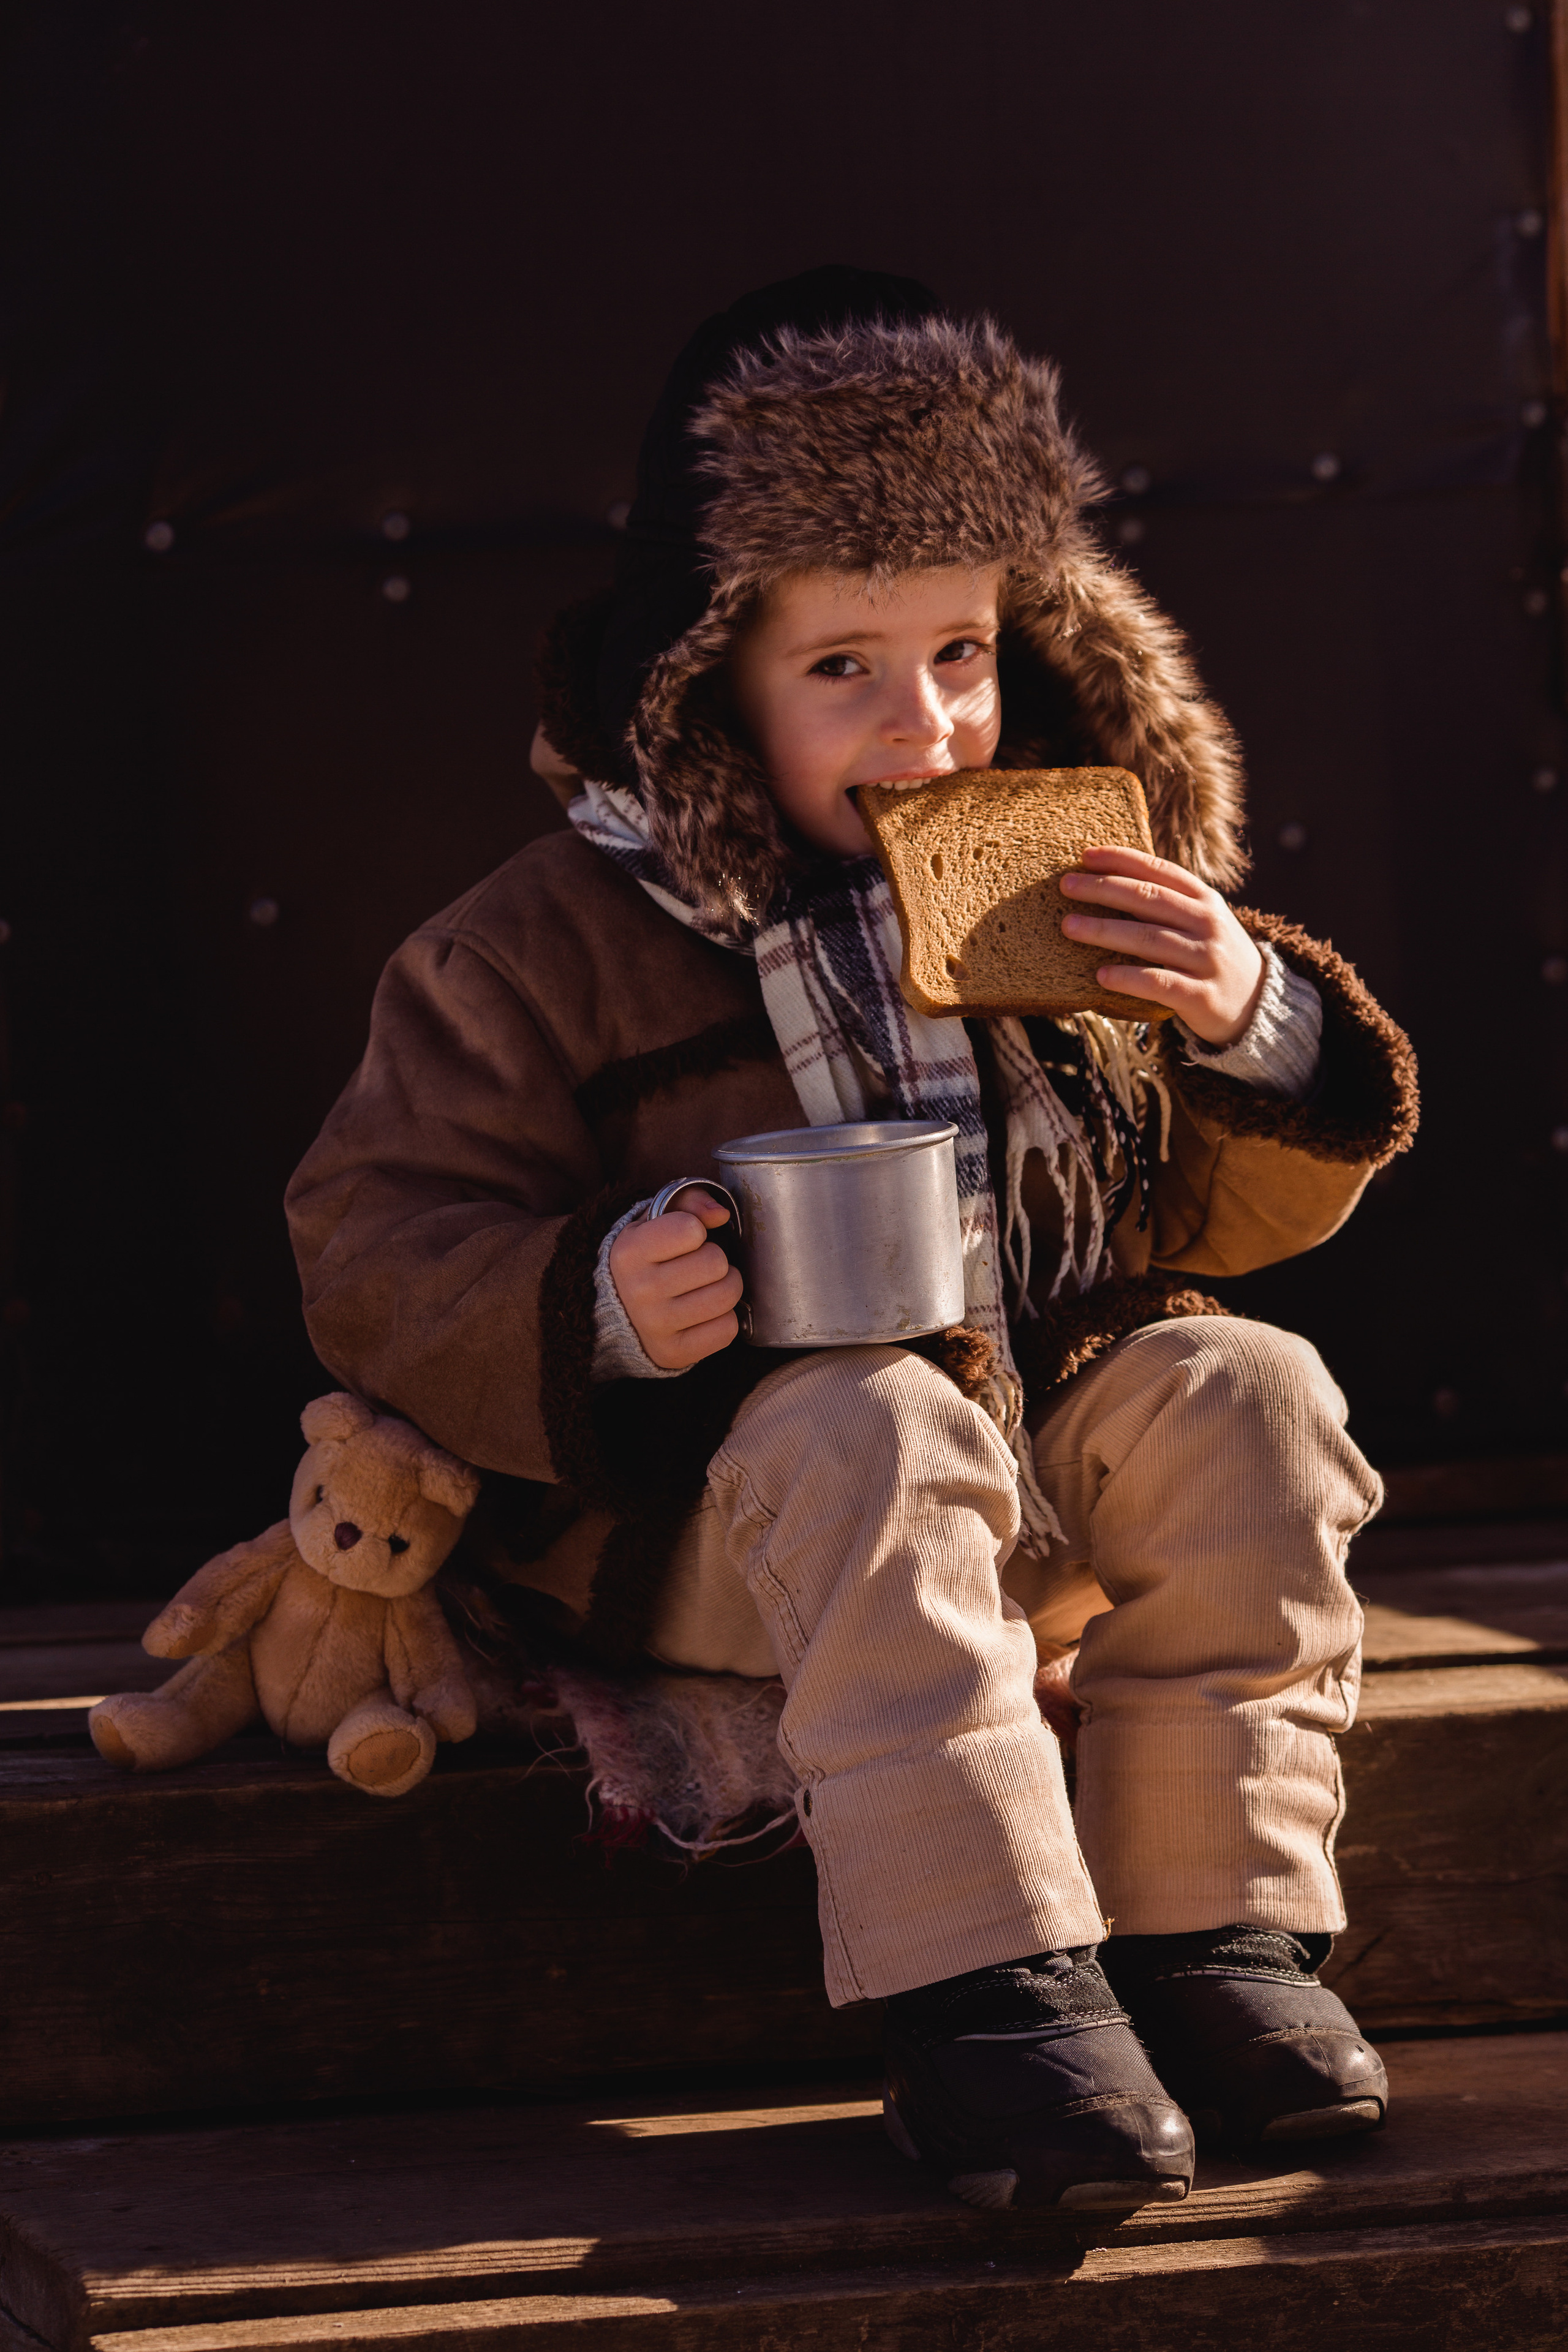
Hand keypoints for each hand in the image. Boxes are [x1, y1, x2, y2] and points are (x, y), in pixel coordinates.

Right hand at [609, 1187, 742, 1368]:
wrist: (619, 1311)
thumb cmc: (648, 1258)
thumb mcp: (656, 1220)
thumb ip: (690, 1201)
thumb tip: (721, 1214)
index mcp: (629, 1252)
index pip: (692, 1229)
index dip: (695, 1231)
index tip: (682, 1241)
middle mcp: (638, 1291)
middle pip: (716, 1263)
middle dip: (716, 1260)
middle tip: (699, 1267)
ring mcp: (655, 1326)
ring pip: (727, 1296)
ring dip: (726, 1287)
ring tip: (706, 1286)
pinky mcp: (673, 1353)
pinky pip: (727, 1330)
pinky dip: (724, 1318)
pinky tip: (704, 1313)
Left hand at [1058, 844, 1264, 1044]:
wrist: (1258, 1005)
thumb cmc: (1212, 957)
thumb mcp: (1202, 922)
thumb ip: (1167, 903)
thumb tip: (1108, 880)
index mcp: (1205, 900)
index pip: (1160, 871)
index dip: (1122, 860)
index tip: (1085, 856)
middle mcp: (1208, 924)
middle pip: (1150, 899)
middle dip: (1104, 889)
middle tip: (1066, 885)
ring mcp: (1206, 960)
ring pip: (1149, 939)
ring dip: (1105, 931)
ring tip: (1069, 926)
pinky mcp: (1201, 996)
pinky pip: (1159, 983)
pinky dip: (1128, 978)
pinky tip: (1100, 976)